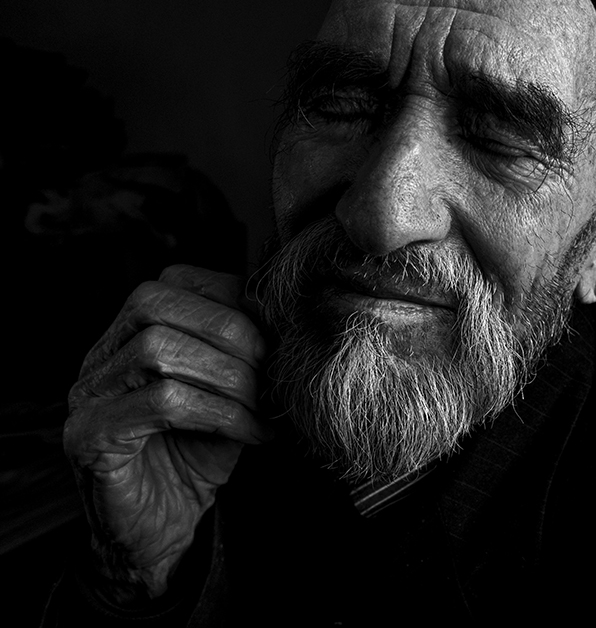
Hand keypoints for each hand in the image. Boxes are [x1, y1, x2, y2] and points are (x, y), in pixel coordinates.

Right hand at [64, 265, 272, 601]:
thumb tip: (291, 320)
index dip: (232, 300)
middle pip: (157, 303)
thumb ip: (245, 353)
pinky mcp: (91, 435)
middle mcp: (100, 356)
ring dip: (229, 376)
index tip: (277, 335)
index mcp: (131, 334)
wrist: (165, 531)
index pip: (175, 280)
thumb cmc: (199, 455)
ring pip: (157, 349)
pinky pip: (161, 403)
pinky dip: (219, 413)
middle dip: (229, 332)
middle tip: (271, 371)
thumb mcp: (230, 392)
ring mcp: (87, 394)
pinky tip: (250, 432)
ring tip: (263, 406)